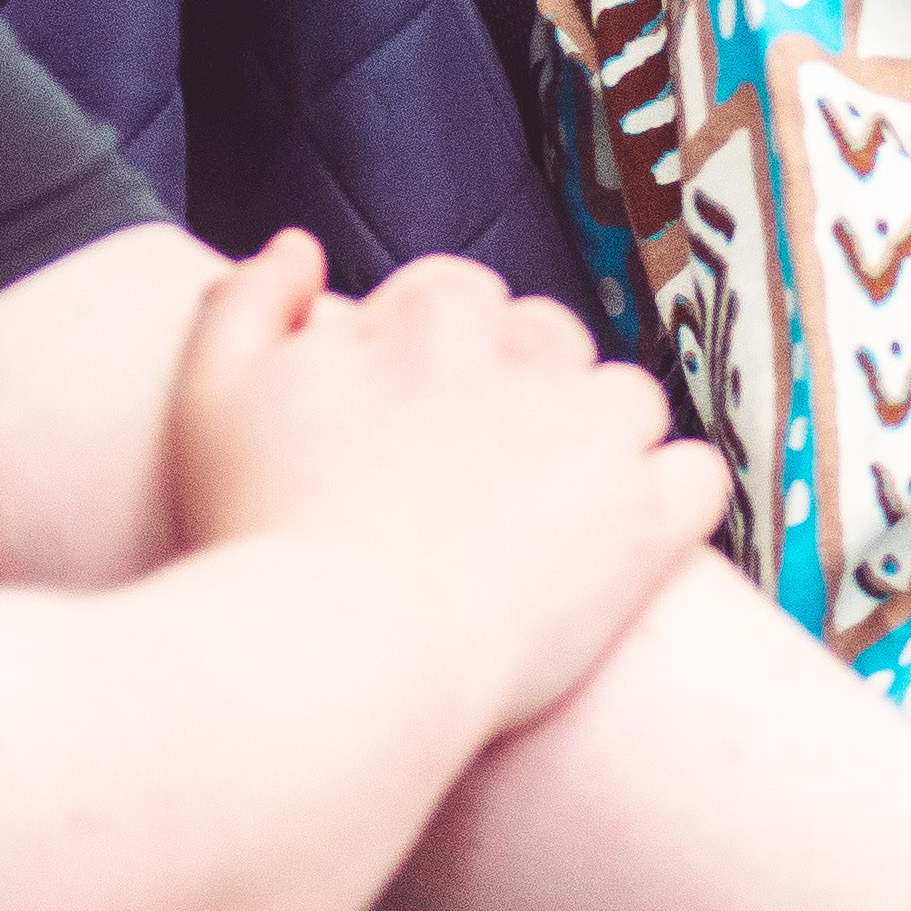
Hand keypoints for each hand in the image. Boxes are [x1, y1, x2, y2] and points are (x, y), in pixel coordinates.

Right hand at [168, 237, 726, 732]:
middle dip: (520, 389)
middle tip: (472, 477)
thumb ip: (250, 300)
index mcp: (433, 315)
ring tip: (545, 512)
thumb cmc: (261, 539)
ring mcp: (595, 438)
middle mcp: (528, 357)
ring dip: (597, 438)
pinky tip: (626, 537)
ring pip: (627, 399)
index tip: (405, 427)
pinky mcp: (644, 524)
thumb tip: (300, 245)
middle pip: (549, 341)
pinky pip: (698, 476)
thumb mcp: (212, 397)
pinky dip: (672, 497)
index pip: (458, 297)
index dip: (432, 358)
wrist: (334, 666)